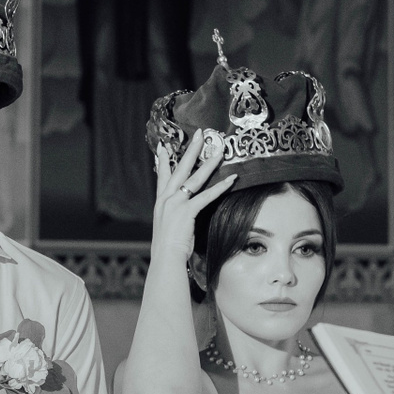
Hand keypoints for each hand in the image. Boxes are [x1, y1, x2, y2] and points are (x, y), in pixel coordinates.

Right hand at [153, 128, 236, 263]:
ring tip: (220, 150)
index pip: (162, 176)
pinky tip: (232, 179)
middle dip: (191, 150)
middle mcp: (166, 199)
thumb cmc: (168, 249)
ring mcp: (175, 204)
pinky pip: (206, 195)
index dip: (164, 160)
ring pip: (195, 178)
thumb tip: (179, 219)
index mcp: (161, 202)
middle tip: (199, 134)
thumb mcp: (168, 228)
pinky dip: (220, 186)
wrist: (165, 259)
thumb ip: (173, 218)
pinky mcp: (186, 212)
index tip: (164, 147)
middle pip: (180, 168)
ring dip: (209, 163)